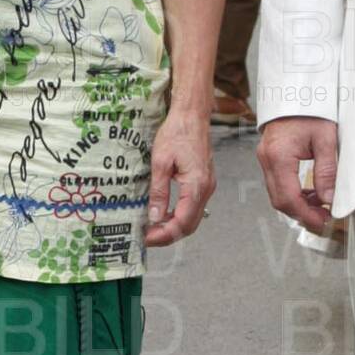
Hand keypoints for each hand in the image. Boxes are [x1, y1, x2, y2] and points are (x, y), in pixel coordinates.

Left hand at [145, 106, 214, 246]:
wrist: (192, 116)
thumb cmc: (177, 133)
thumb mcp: (160, 162)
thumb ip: (159, 192)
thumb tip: (155, 216)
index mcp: (196, 185)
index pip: (182, 222)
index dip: (164, 234)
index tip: (147, 238)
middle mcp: (206, 189)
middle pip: (189, 225)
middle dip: (169, 235)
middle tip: (148, 237)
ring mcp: (207, 186)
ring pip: (192, 218)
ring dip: (174, 226)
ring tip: (153, 228)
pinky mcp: (204, 182)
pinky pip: (193, 207)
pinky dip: (179, 215)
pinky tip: (165, 214)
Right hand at [258, 115, 338, 235]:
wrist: (298, 89)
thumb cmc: (311, 108)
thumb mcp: (326, 139)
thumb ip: (327, 171)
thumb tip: (329, 199)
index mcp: (279, 155)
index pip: (288, 197)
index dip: (306, 215)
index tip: (322, 221)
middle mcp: (267, 159)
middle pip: (279, 200)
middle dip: (301, 214)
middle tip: (323, 219)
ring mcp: (265, 158)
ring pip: (277, 194)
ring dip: (298, 205)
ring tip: (320, 207)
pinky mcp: (269, 157)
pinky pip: (278, 183)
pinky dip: (293, 193)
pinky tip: (310, 193)